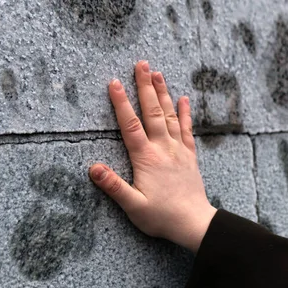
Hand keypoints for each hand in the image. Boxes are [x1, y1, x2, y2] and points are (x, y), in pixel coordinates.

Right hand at [89, 60, 216, 252]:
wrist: (194, 223)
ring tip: (158, 73)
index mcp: (146, 159)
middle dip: (145, 87)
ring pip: (169, 116)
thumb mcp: (133, 206)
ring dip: (163, 93)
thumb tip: (92, 168)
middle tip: (142, 64)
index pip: (130, 125)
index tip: (114, 82)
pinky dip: (184, 113)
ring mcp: (179, 151)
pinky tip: (184, 99)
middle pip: (152, 112)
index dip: (121, 103)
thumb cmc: (162, 217)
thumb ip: (114, 187)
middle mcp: (163, 149)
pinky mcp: (190, 156)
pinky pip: (187, 130)